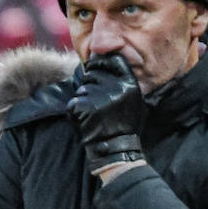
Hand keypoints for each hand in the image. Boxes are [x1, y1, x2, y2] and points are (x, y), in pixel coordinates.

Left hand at [67, 54, 146, 174]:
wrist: (116, 149)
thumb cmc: (124, 125)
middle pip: (93, 73)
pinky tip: (87, 122)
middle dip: (91, 86)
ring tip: (95, 116)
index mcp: (129, 83)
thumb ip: (122, 81)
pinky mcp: (84, 107)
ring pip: (82, 89)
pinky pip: (74, 102)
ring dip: (84, 100)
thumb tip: (107, 60)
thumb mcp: (133, 100)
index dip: (100, 63)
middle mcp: (116, 87)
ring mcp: (99, 96)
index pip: (111, 60)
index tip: (94, 67)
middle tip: (97, 105)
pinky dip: (76, 112)